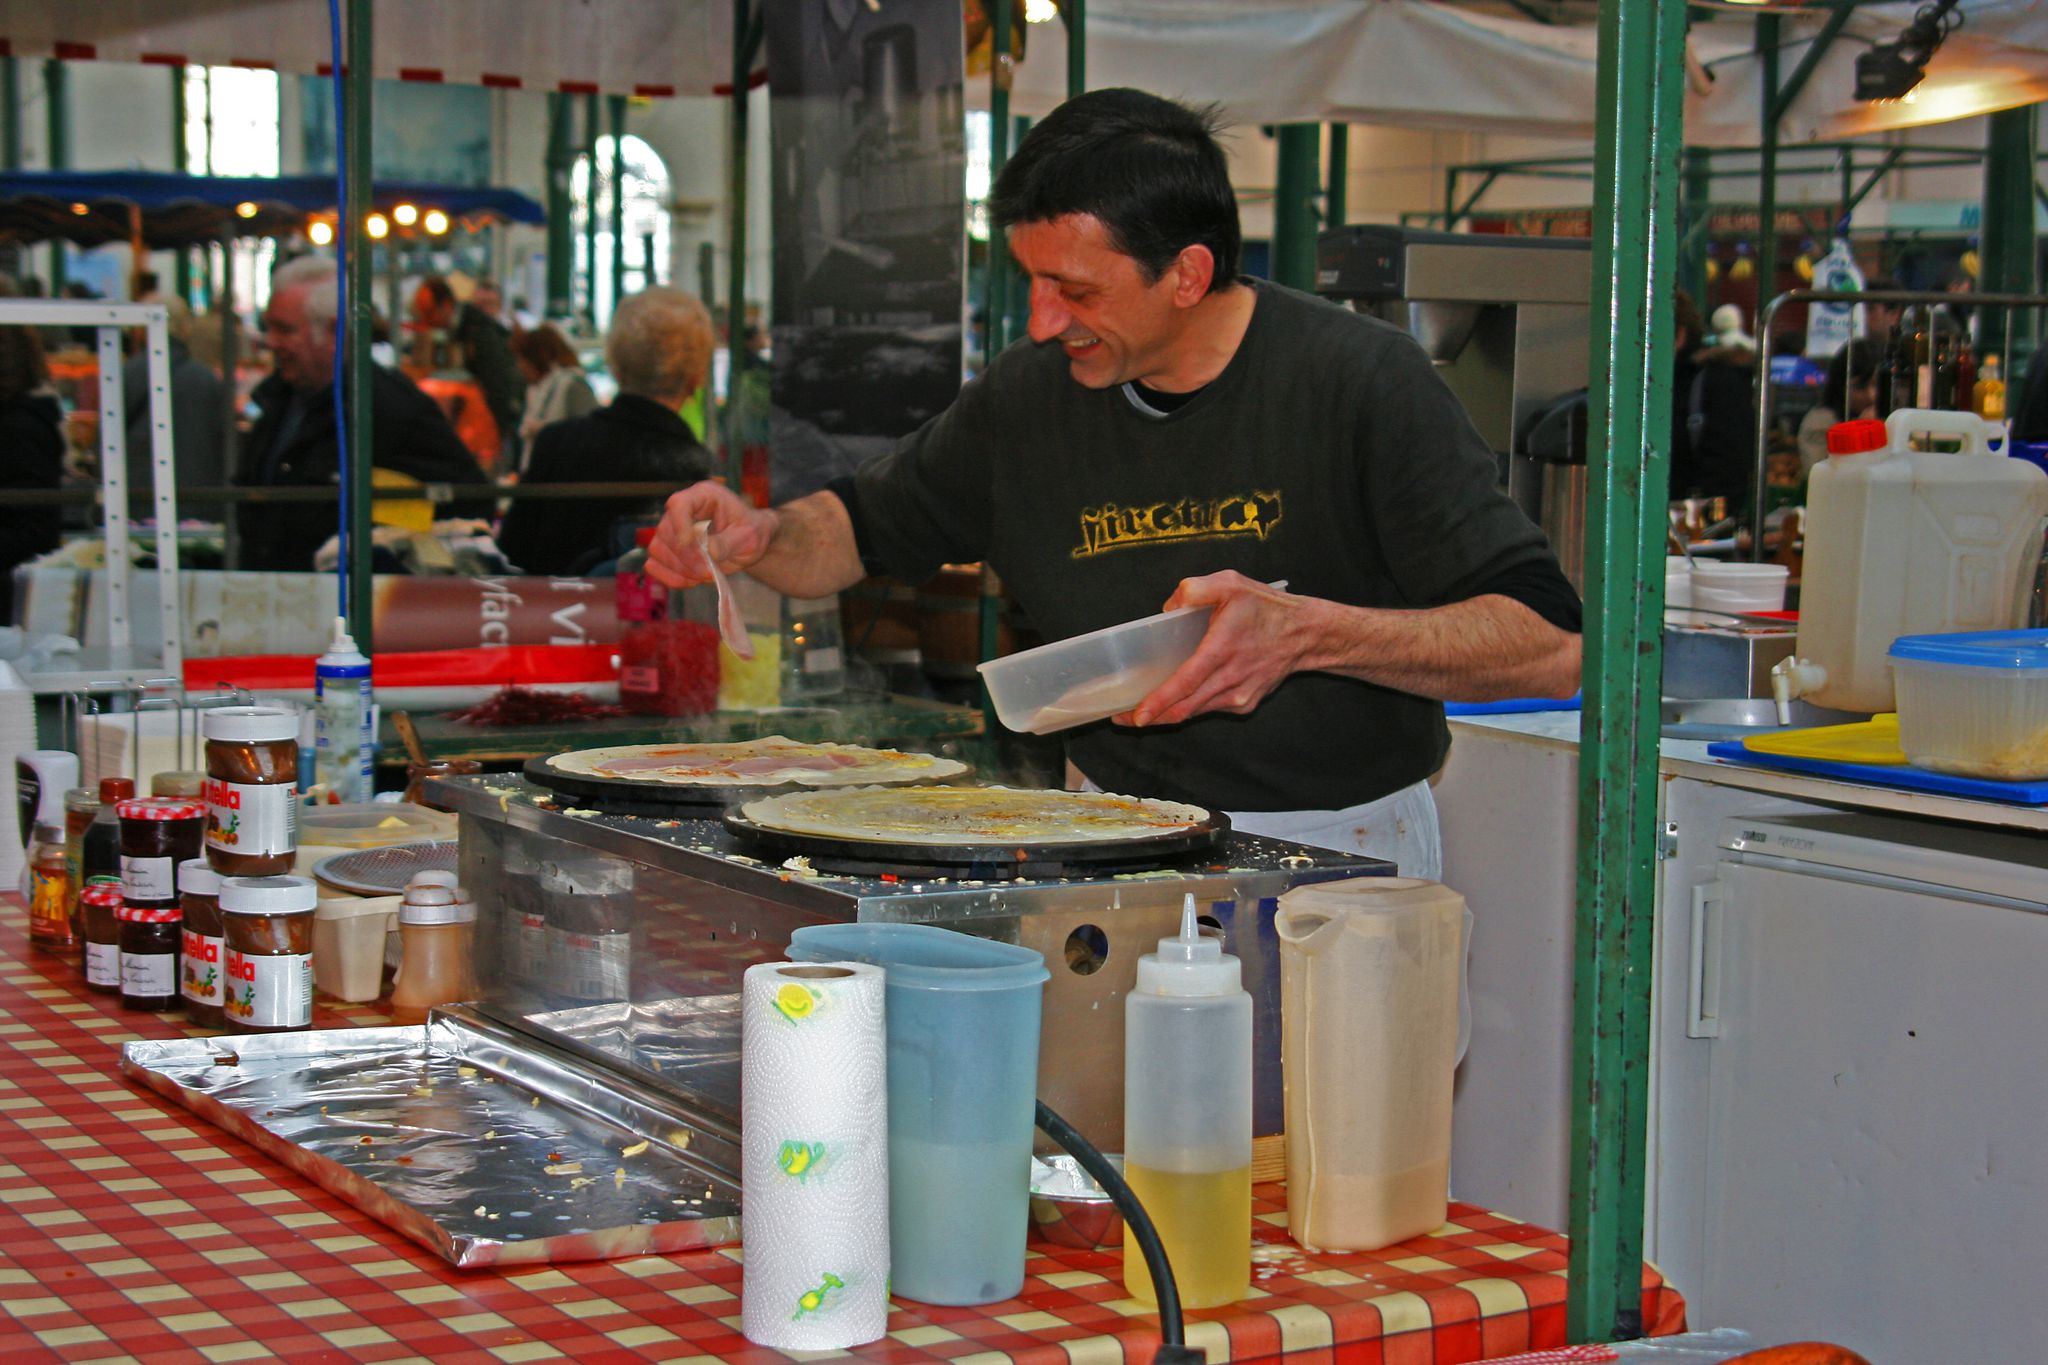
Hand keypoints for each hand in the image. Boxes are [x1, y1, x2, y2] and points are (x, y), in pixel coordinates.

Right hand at [646, 481, 773, 588]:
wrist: (749, 544)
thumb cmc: (751, 532)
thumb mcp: (749, 536)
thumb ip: (728, 542)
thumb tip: (708, 552)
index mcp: (703, 496)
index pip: (679, 503)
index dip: (680, 524)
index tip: (690, 543)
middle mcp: (683, 510)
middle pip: (665, 531)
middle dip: (686, 557)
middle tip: (708, 571)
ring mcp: (673, 530)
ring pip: (658, 549)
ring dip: (678, 569)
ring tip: (703, 576)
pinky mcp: (669, 550)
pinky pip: (655, 565)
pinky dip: (669, 577)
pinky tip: (689, 582)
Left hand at [1116, 572, 1308, 726]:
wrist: (1306, 634)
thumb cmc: (1266, 608)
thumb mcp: (1231, 584)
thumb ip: (1195, 589)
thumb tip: (1168, 607)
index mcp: (1222, 650)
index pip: (1185, 684)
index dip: (1159, 703)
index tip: (1136, 715)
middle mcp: (1230, 680)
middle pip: (1184, 709)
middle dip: (1151, 717)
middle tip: (1122, 717)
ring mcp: (1239, 696)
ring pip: (1196, 712)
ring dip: (1168, 715)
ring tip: (1143, 712)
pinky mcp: (1245, 704)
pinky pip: (1210, 709)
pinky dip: (1191, 707)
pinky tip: (1177, 699)